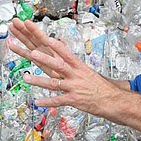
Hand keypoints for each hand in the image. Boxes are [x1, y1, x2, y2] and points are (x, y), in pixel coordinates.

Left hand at [7, 18, 123, 114]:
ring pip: (54, 83)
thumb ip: (76, 68)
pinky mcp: (74, 100)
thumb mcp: (89, 73)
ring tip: (25, 78)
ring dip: (38, 81)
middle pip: (58, 65)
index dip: (57, 46)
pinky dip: (47, 102)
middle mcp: (76, 76)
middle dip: (45, 59)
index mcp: (80, 67)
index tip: (47, 38)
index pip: (67, 54)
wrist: (114, 100)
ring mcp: (74, 88)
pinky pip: (58, 101)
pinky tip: (37, 102)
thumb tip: (66, 60)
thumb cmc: (101, 87)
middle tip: (32, 52)